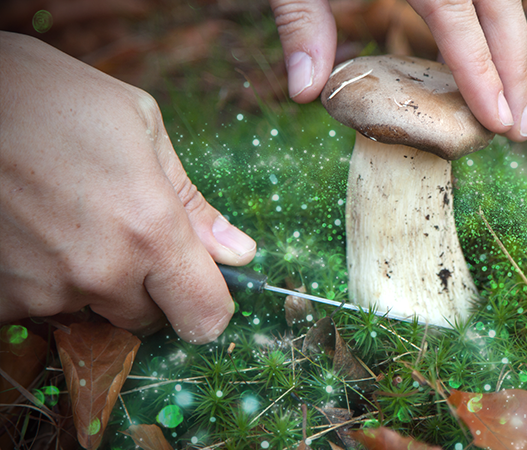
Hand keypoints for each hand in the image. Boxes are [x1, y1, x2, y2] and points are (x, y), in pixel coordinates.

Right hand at [0, 32, 256, 343]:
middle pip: (147, 316)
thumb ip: (193, 203)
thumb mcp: (141, 126)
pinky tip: (30, 229)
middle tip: (120, 229)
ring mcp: (43, 289)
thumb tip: (239, 253)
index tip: (200, 288)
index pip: (205, 317)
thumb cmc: (49, 95)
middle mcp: (101, 272)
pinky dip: (40, 279)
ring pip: (90, 309)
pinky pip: (37, 306)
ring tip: (65, 215)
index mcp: (151, 230)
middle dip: (146, 285)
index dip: (209, 307)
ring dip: (89, 280)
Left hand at [269, 0, 526, 141]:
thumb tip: (307, 92)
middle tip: (520, 131)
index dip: (480, 72)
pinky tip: (498, 58)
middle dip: (515, 70)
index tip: (498, 120)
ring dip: (513, 50)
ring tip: (516, 104)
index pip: (457, 19)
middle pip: (501, 8)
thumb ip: (301, 21)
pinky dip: (498, 24)